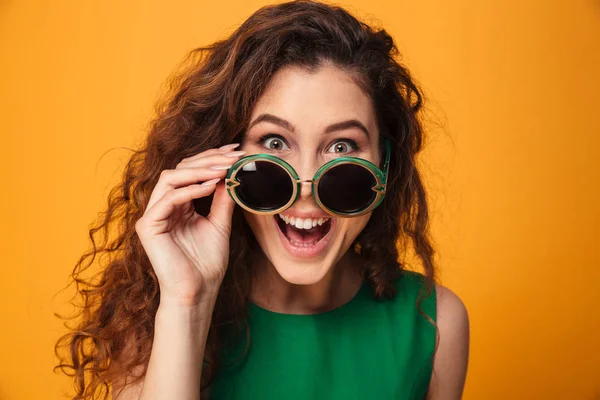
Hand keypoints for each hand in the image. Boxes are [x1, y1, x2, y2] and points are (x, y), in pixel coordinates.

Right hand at [134, 143, 244, 305]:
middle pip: (181, 169)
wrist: (198, 292)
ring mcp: (153, 215)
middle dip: (209, 159)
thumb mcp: (220, 223)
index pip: (191, 171)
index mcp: (178, 204)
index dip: (212, 158)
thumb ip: (222, 199)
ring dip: (199, 170)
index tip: (235, 150)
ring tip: (223, 168)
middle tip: (233, 155)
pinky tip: (210, 185)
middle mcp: (163, 205)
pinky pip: (168, 198)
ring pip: (170, 178)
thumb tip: (231, 174)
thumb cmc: (207, 263)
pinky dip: (190, 189)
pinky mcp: (148, 226)